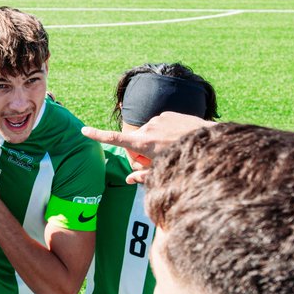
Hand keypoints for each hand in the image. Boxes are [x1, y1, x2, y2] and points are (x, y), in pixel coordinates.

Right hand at [82, 111, 215, 183]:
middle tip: (157, 163)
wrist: (210, 141)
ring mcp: (159, 119)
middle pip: (135, 143)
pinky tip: (177, 140)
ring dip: (154, 143)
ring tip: (172, 151)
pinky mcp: (169, 113)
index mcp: (144, 142)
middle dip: (141, 153)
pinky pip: (160, 126)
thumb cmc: (186, 160)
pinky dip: (164, 134)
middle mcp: (148, 128)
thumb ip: (143, 175)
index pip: (114, 138)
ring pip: (149, 135)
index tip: (84, 130)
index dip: (97, 135)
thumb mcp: (163, 172)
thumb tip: (129, 179)